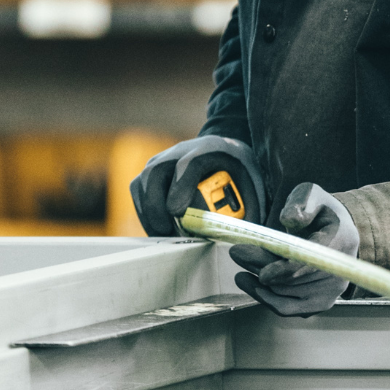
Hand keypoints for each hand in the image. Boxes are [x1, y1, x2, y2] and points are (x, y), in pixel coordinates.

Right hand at [129, 135, 265, 235]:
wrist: (223, 150)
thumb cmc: (238, 170)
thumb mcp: (251, 183)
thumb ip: (250, 208)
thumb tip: (245, 240)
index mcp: (209, 149)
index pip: (189, 162)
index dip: (181, 186)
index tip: (178, 211)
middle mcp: (179, 150)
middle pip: (156, 170)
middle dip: (156, 204)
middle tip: (167, 231)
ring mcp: (162, 160)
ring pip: (142, 182)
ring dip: (148, 212)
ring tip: (163, 234)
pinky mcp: (151, 172)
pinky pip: (138, 191)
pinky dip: (145, 212)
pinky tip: (159, 229)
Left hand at [231, 182, 358, 316]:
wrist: (337, 230)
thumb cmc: (320, 211)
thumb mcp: (311, 195)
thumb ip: (301, 203)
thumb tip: (290, 219)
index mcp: (341, 240)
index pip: (313, 262)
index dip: (286, 270)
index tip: (262, 273)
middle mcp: (341, 270)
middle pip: (294, 279)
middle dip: (262, 267)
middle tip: (238, 253)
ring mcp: (331, 290)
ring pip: (287, 294)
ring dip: (260, 283)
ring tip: (241, 267)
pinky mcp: (320, 302)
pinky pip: (289, 308)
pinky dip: (267, 298)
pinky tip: (251, 285)